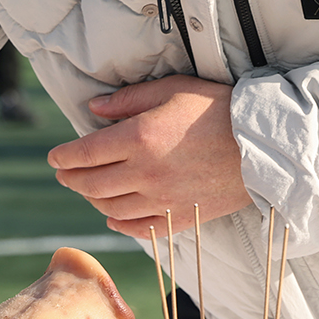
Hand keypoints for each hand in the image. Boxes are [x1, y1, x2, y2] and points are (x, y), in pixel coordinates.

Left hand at [47, 76, 251, 237]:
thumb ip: (129, 99)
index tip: (54, 157)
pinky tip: (112, 217)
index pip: (85, 153)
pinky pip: (139, 228)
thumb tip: (93, 109)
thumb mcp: (171, 89)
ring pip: (110, 208)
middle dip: (71, 178)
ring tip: (87, 189)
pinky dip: (119, 224)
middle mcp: (144, 172)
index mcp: (139, 137)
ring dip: (92, 200)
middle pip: (91, 184)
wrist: (263, 146)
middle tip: (64, 173)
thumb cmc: (217, 108)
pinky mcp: (179, 218)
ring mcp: (161, 199)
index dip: (63, 157)